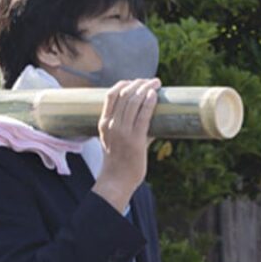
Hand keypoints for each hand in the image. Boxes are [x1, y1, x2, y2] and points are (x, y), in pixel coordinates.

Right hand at [91, 76, 160, 212]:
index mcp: (104, 123)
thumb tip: (152, 116)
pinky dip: (149, 102)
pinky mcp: (135, 140)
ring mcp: (123, 132)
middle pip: (125, 94)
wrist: (116, 180)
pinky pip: (143, 115)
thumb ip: (129, 127)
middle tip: (151, 81)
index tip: (136, 81)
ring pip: (134, 101)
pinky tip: (154, 95)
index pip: (111, 95)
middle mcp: (112, 125)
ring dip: (147, 88)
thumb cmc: (118, 161)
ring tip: (156, 84)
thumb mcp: (114, 140)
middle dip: (139, 83)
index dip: (124, 83)